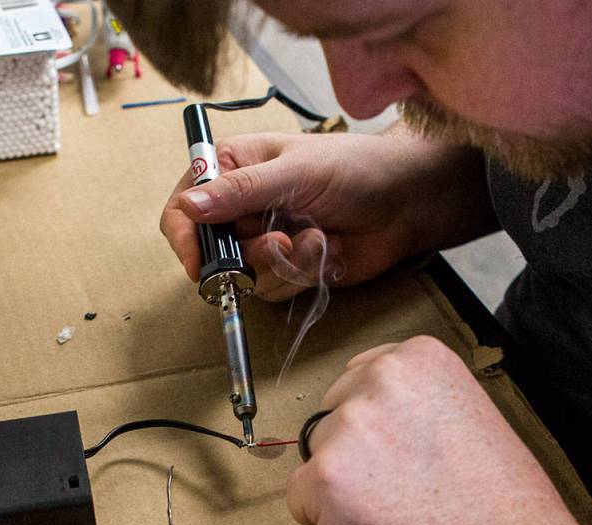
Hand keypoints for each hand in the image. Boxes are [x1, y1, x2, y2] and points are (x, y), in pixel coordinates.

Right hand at [160, 131, 492, 299]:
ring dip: (284, 262)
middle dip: (246, 254)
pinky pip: (277, 288)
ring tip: (316, 237)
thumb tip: (189, 206)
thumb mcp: (294, 172)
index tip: (197, 262)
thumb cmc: (354, 169)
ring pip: (246, 276)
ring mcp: (265, 240)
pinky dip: (304, 272)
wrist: (406, 201)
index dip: (186, 237)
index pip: (184, 208)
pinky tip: (328, 248)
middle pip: (211, 252)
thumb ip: (240, 191)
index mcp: (233, 170)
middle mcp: (243, 208)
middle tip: (279, 243)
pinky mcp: (289, 268)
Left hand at [287, 336, 585, 524]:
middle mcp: (380, 378)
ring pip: (317, 456)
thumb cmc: (506, 507)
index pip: (361, 379)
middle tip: (407, 490)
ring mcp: (349, 426)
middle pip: (333, 415)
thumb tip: (375, 416)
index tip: (410, 453)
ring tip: (401, 514)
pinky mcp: (323, 478)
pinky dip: (327, 523)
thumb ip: (418, 402)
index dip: (380, 426)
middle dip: (355, 452)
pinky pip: (301, 499)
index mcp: (419, 357)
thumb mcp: (470, 415)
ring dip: (343, 488)